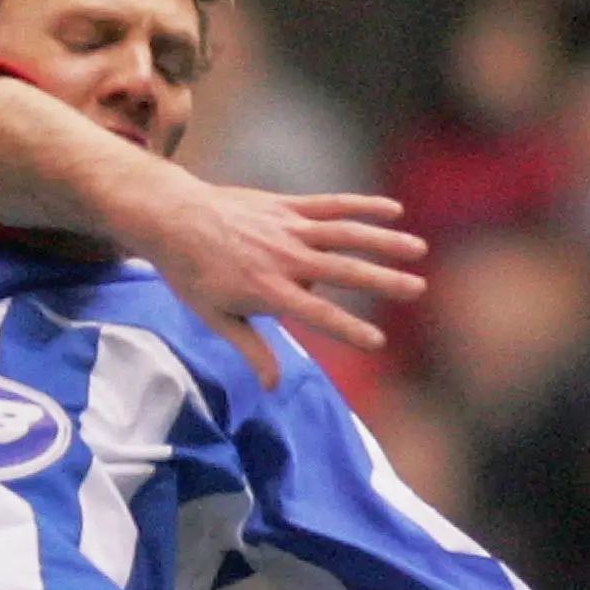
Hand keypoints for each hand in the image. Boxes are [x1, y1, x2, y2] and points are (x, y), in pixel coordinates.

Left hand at [125, 181, 427, 376]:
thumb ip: (251, 348)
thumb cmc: (191, 273)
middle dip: (382, 280)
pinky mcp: (287, 206)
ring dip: (383, 240)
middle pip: (342, 270)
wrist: (172, 218)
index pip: (317, 313)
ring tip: (417, 249)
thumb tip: (274, 385)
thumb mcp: (214, 318)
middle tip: (417, 289)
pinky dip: (362, 205)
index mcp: (267, 290)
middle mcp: (284, 258)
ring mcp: (288, 228)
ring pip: (345, 233)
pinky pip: (331, 204)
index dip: (348, 328)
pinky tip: (393, 210)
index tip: (378, 342)